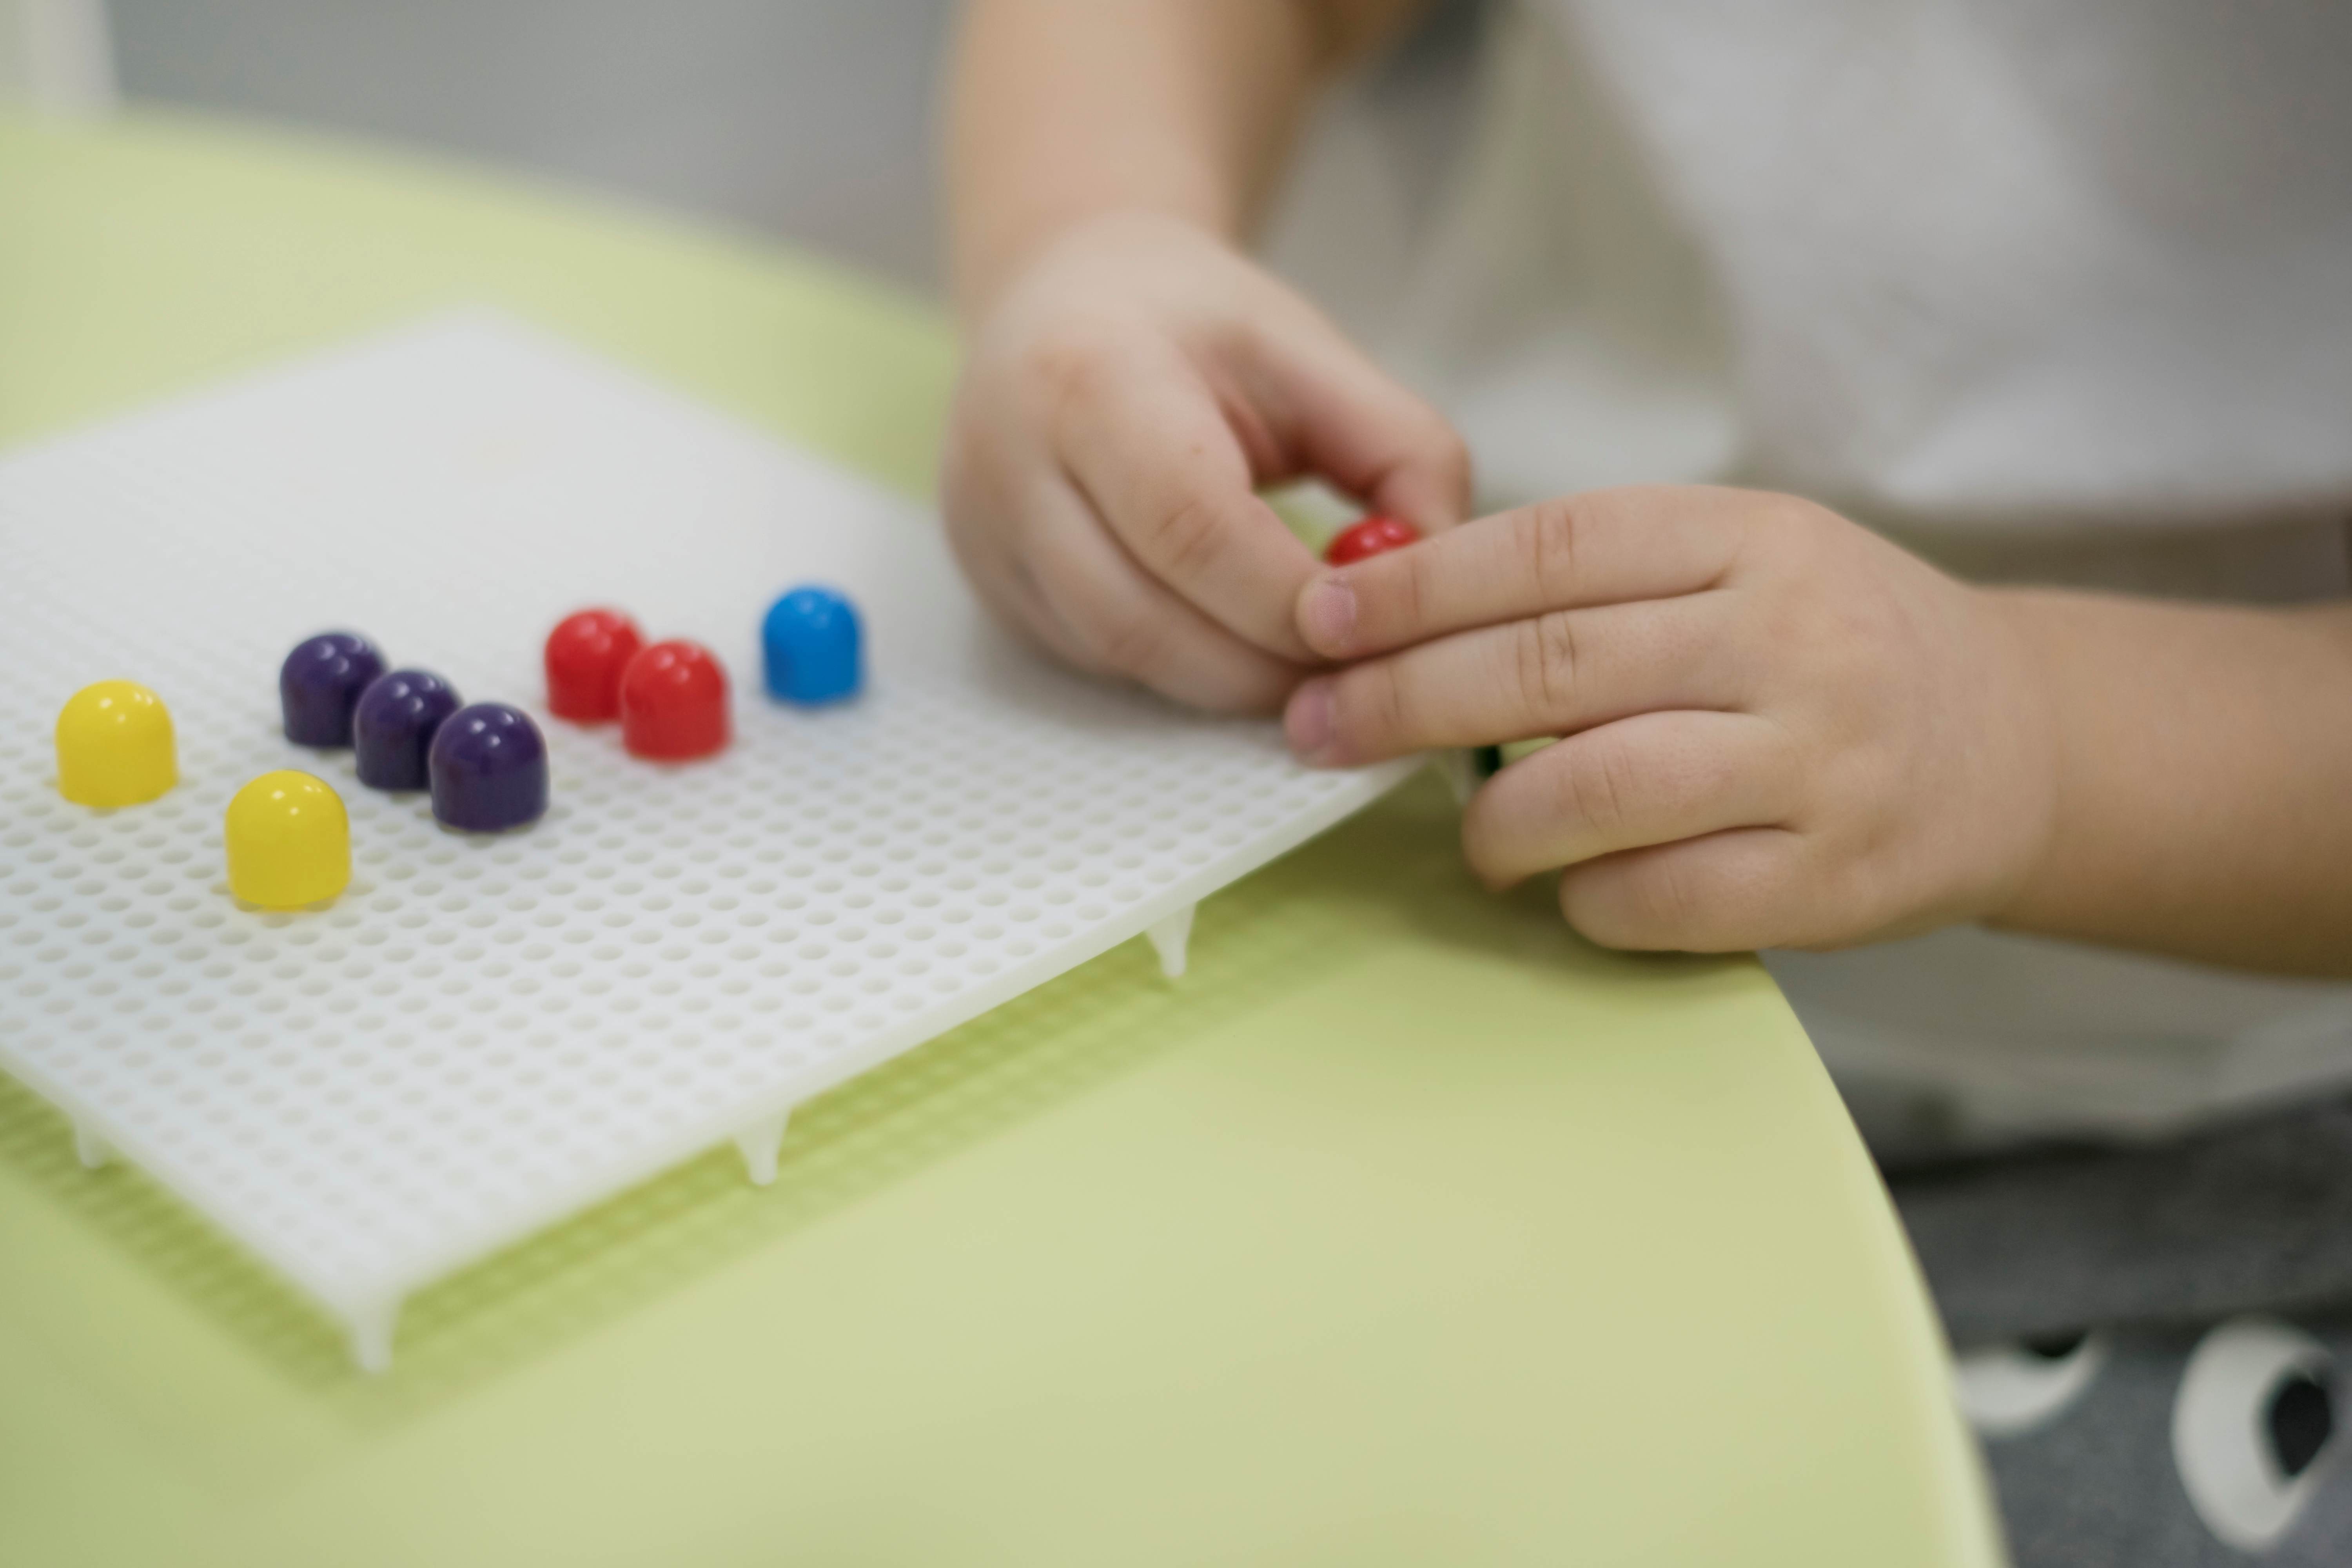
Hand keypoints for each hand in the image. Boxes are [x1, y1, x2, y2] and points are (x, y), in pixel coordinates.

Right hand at [941, 210, 1470, 712]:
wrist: (1060, 298)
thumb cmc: (1195, 328)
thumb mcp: (1314, 355)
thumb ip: (1401, 452)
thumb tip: (1443, 577)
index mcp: (1091, 379)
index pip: (1191, 525)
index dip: (1284, 599)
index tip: (1368, 629)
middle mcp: (1011, 464)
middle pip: (1143, 617)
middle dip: (1261, 665)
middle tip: (1353, 675)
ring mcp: (989, 537)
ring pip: (1118, 656)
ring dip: (1224, 682)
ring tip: (1305, 665)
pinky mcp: (992, 588)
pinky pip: (1096, 662)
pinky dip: (1179, 670)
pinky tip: (1232, 642)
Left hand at [1282, 486, 2062, 951]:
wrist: (2019, 743)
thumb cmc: (1834, 646)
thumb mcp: (1744, 561)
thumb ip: (1601, 581)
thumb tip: (1403, 613)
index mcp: (1754, 539)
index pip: (1551, 549)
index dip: (1418, 587)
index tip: (1322, 619)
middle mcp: (1790, 640)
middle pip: (1551, 665)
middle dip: (1406, 699)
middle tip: (1320, 727)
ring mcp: (1818, 763)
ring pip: (1596, 790)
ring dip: (1495, 822)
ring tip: (1473, 835)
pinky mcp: (1832, 880)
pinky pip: (1657, 898)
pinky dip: (1584, 899)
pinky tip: (1574, 885)